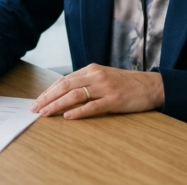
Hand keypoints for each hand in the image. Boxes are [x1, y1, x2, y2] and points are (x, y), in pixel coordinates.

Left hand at [29, 63, 164, 118]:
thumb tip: (64, 93)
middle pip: (66, 86)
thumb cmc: (126, 84)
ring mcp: (105, 88)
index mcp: (91, 70)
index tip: (37, 101)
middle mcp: (96, 76)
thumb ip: (86, 82)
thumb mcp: (104, 77)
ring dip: (57, 105)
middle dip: (48, 98)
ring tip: (45, 113)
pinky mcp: (114, 100)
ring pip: (75, 96)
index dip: (49, 91)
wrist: (151, 86)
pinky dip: (79, 112)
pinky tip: (68, 117)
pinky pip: (93, 106)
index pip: (64, 80)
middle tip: (35, 108)